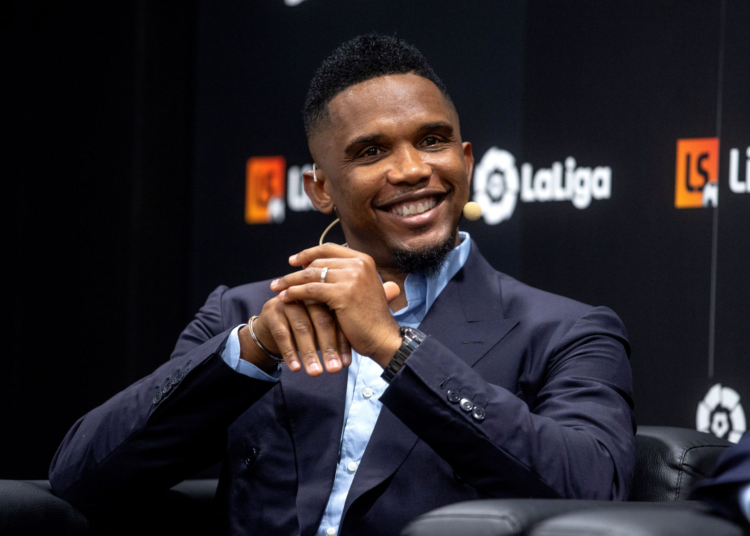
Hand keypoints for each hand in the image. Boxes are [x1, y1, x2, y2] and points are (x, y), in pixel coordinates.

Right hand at [241, 296, 351, 374]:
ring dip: (309, 353)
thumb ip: (340, 333)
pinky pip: (282, 334)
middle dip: (329, 347)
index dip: (342, 342)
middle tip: (335, 369)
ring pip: (302, 328)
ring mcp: (288, 301)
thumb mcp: (323, 330)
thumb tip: (361, 351)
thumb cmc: (304, 328)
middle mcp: (307, 295)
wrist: (271, 329)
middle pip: (322, 320)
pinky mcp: (272, 311)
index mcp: (325, 295)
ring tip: (316, 373)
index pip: (338, 318)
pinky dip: (290, 353)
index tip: (347, 364)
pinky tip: (296, 369)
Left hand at [271, 244, 402, 369]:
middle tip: (280, 280)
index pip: (329, 248)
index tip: (293, 261)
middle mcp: (359, 264)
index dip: (308, 253)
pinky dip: (294, 293)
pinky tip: (285, 298)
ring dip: (290, 281)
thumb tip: (313, 268)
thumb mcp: (361, 288)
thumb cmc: (370, 318)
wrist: (383, 338)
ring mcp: (352, 277)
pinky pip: (310, 290)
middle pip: (318, 261)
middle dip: (295, 271)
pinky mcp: (342, 293)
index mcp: (364, 260)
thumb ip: (343, 275)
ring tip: (276, 288)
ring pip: (311, 274)